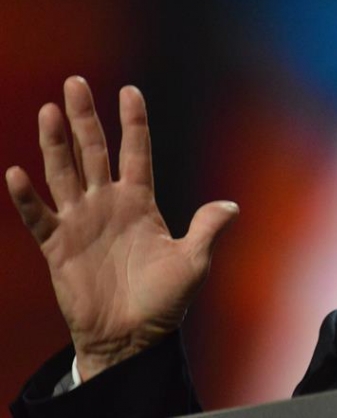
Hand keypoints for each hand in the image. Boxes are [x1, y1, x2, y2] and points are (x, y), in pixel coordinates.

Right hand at [6, 77, 238, 380]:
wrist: (132, 337)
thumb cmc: (164, 301)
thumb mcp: (193, 262)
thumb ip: (207, 229)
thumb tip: (233, 206)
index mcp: (141, 202)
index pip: (136, 151)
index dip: (133, 122)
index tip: (130, 89)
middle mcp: (108, 204)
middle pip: (94, 151)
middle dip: (85, 117)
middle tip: (75, 82)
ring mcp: (81, 222)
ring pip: (64, 173)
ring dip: (55, 143)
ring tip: (48, 111)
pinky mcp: (58, 247)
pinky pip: (39, 217)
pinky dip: (27, 197)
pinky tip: (16, 172)